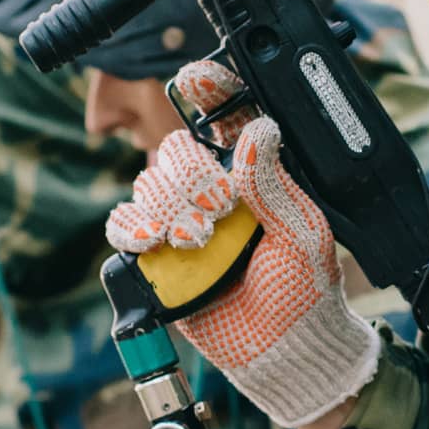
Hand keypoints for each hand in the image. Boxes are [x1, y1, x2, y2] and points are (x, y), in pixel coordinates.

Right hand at [105, 63, 378, 428]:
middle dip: (191, 176)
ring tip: (197, 242)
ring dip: (168, 208)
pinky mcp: (158, 254)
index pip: (228, 118)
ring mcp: (183, 220)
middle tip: (218, 210)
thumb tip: (259, 128)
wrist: (283, 350)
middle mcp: (216, 191)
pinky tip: (154, 242)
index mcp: (256, 175)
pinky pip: (124, 224)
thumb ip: (275, 183)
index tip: (194, 78)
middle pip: (177, 149)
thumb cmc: (304, 291)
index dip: (210, 92)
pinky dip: (132, 227)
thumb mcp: (303, 233)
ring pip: (149, 182)